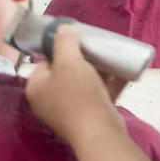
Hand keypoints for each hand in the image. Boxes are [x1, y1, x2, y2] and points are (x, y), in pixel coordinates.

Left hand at [25, 25, 126, 145]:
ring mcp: (68, 110)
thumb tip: (62, 28)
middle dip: (83, 58)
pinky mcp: (88, 117)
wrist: (99, 131)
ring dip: (98, 70)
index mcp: (36, 87)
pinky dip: (108, 84)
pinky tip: (123, 72)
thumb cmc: (78, 94)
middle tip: (95, 47)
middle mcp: (49, 100)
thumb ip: (64, 41)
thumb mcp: (69, 61)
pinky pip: (97, 94)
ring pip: (83, 82)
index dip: (59, 48)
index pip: (44, 60)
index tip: (76, 39)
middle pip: (65, 71)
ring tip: (111, 56)